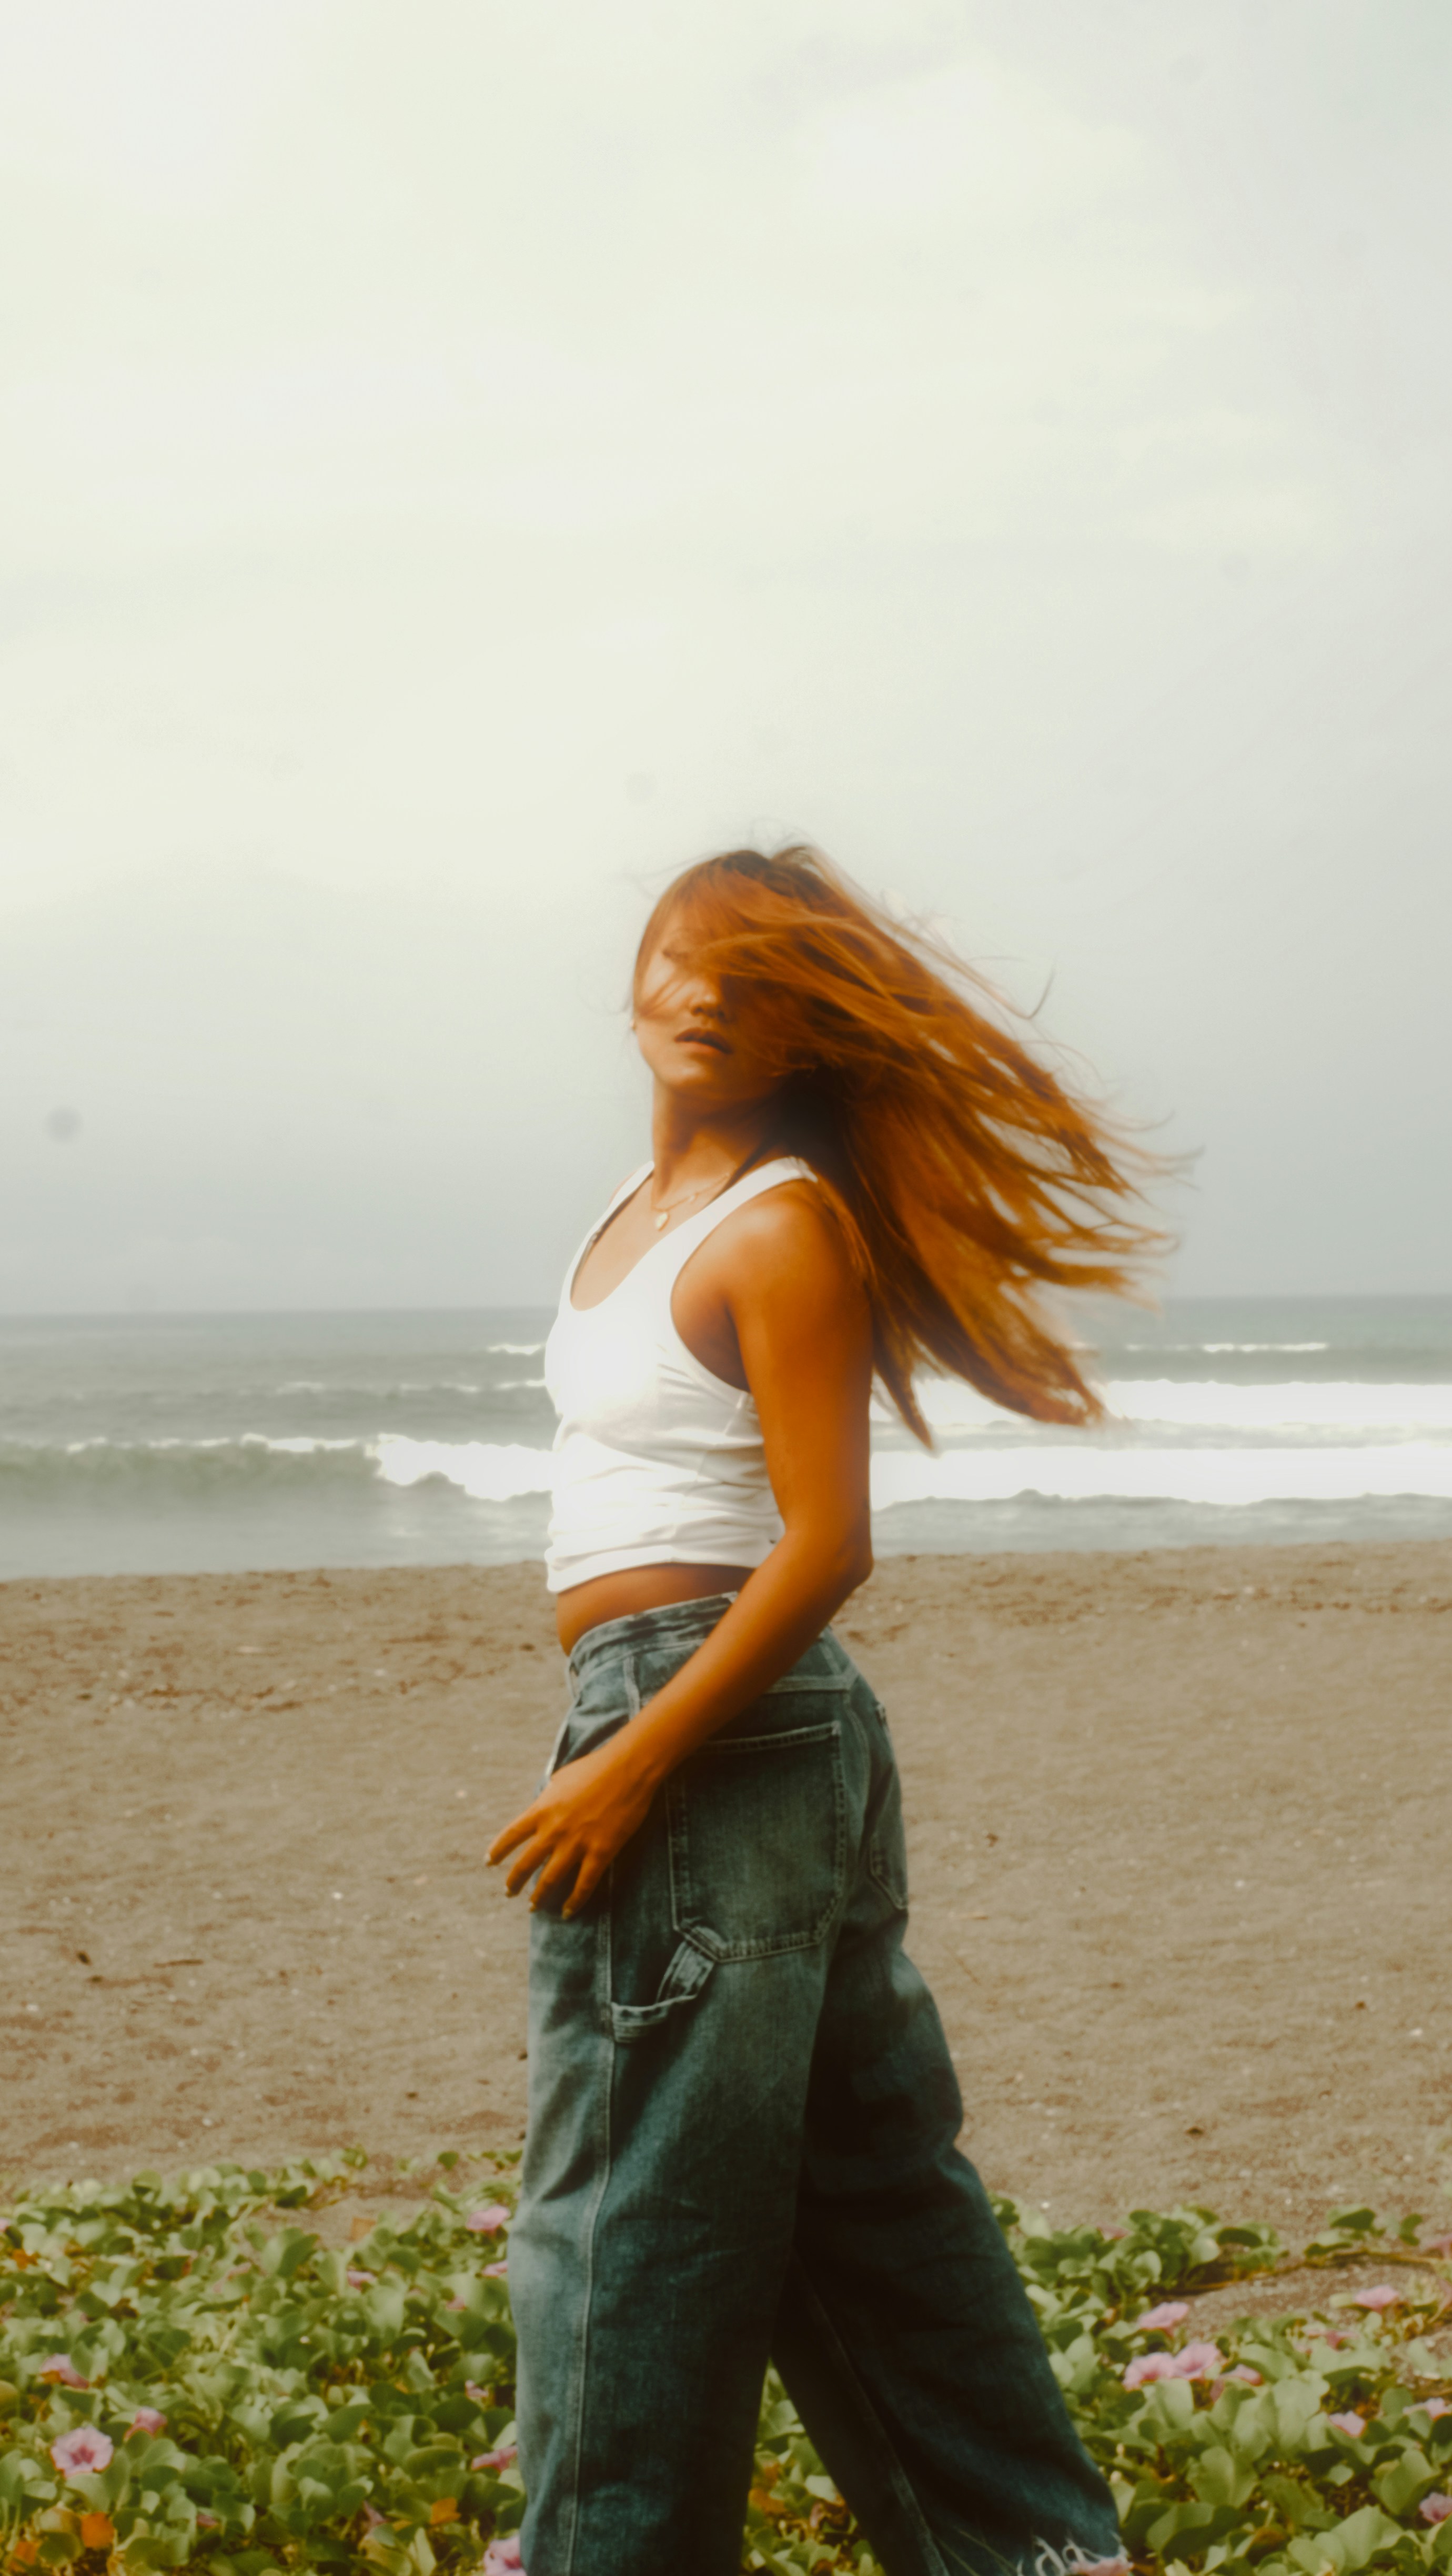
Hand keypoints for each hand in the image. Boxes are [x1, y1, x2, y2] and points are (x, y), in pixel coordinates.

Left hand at [487, 1735, 656, 1916]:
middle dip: (514, 1881)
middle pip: (526, 1863)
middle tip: (509, 1893)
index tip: (489, 1863)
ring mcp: (577, 1843)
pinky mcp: (600, 1852)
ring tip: (532, 1907)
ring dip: (539, 1896)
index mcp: (542, 1809)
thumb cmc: (595, 1767)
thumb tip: (542, 1799)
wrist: (627, 1768)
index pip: (511, 1835)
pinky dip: (574, 1902)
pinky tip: (566, 1912)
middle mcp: (554, 1829)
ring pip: (550, 1879)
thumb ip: (549, 1794)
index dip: (498, 1851)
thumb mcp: (562, 1777)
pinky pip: (584, 1884)